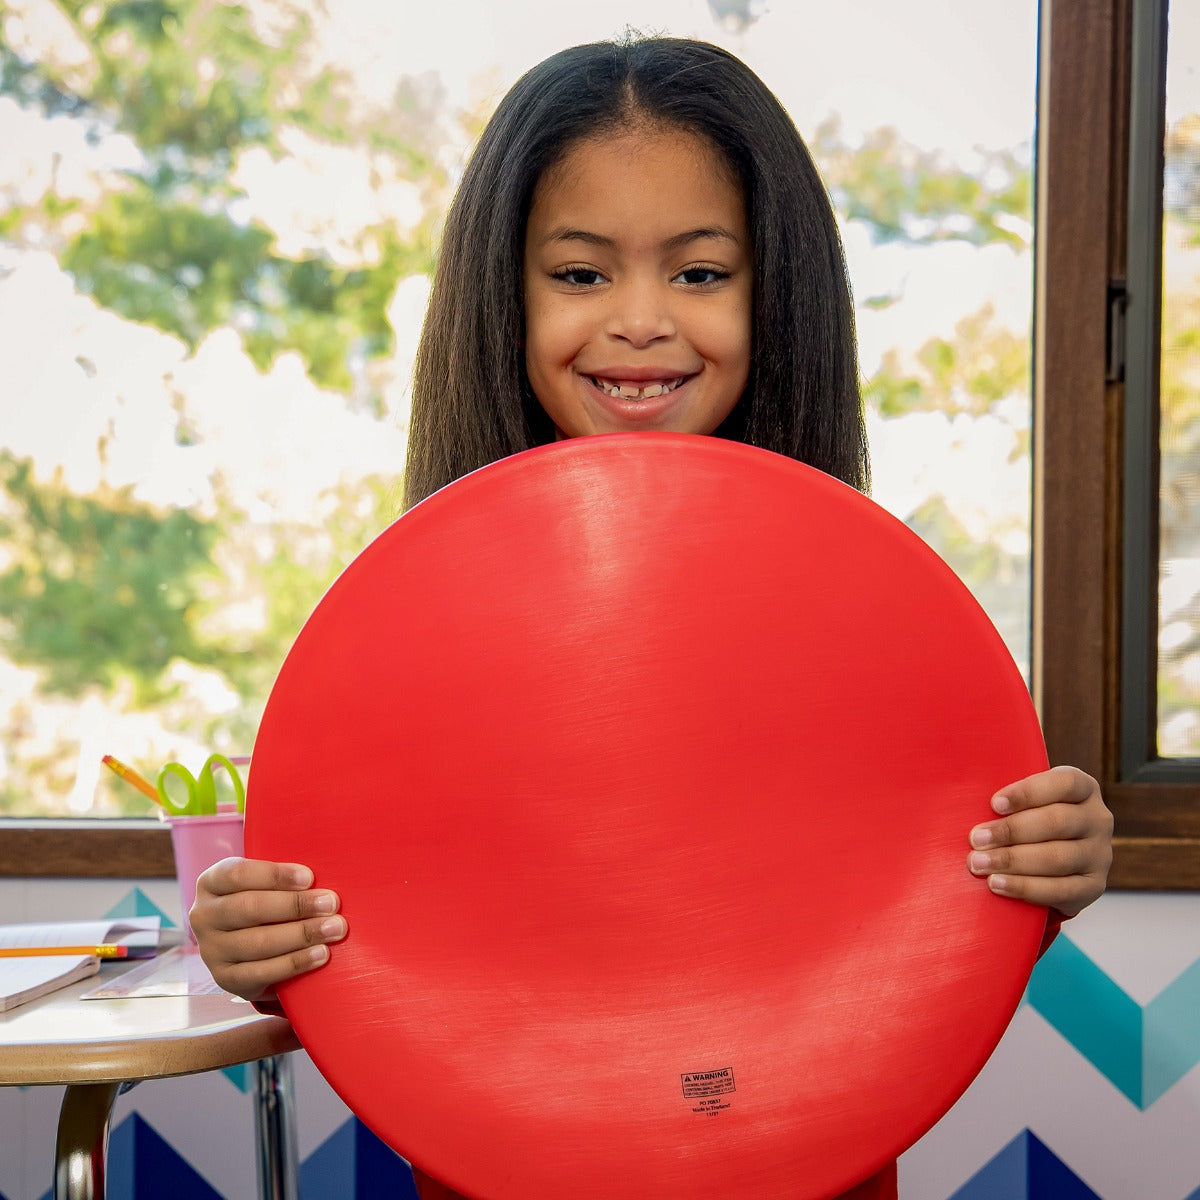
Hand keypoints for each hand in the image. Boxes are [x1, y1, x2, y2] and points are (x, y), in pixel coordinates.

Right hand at [189, 857, 346, 1002]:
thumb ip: (284, 876)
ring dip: (301, 935)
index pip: (238, 875)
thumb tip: (327, 869)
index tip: (310, 878)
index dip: (275, 875)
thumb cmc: (265, 902)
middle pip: (250, 908)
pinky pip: (262, 972)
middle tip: (331, 903)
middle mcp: (203, 916)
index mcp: (211, 882)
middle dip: (296, 906)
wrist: (248, 947)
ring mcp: (211, 950)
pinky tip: (321, 954)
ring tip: (334, 929)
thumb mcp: (264, 883)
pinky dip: (295, 963)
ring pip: (258, 943)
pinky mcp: (225, 979)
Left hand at [966, 765, 1112, 917]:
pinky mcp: (1094, 886)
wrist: (1050, 862)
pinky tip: (997, 884)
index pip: (1064, 784)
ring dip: (1013, 861)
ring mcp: (1100, 854)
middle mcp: (1097, 819)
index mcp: (1083, 788)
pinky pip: (1061, 890)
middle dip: (1011, 831)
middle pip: (1057, 822)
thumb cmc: (1025, 818)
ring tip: (978, 864)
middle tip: (975, 839)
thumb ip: (1007, 798)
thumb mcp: (1023, 801)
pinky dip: (1025, 888)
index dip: (1028, 793)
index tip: (994, 804)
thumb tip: (963, 796)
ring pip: (1057, 858)